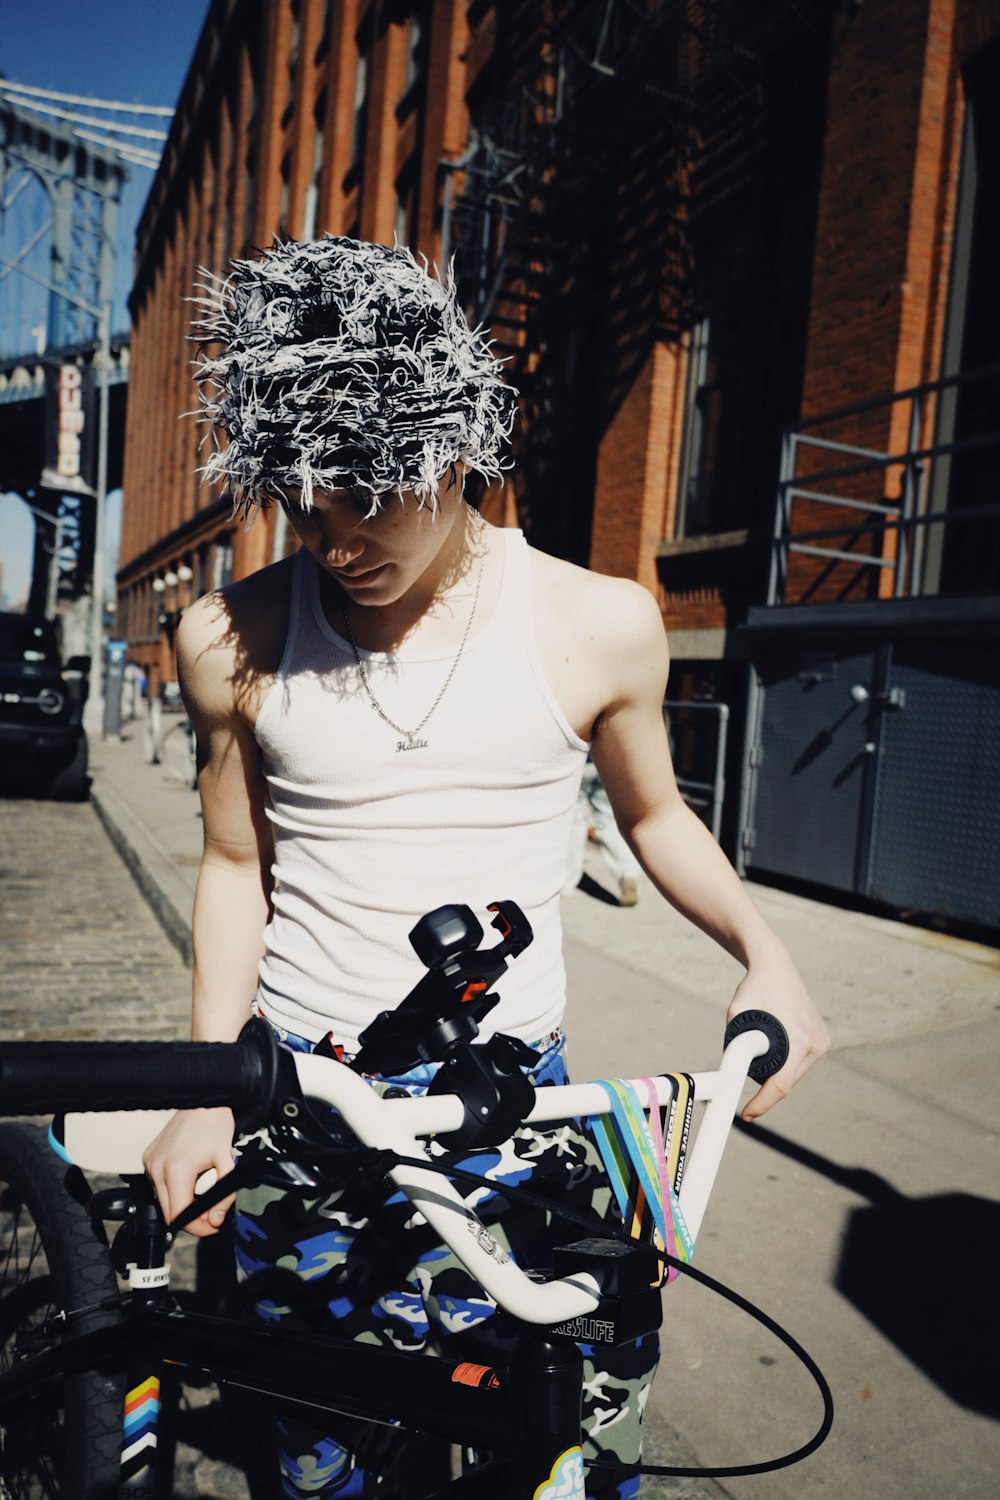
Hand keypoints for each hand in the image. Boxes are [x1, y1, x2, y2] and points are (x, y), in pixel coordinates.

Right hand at [142, 1106, 236, 1236]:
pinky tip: (189, 1176)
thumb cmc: (215, 1124)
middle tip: (211, 1213)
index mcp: (176, 1170)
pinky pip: (158, 1184)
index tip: (213, 1225)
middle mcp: (157, 1168)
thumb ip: (224, 1194)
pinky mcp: (148, 1158)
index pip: (180, 1216)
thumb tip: (216, 1218)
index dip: (198, 1227)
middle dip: (192, 1218)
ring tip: (202, 1189)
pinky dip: (173, 1188)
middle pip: (169, 1213)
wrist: (203, 1099)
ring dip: (182, 1202)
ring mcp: (150, 1162)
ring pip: (162, 1200)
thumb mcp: (227, 1161)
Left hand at [727, 943, 829, 1121]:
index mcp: (800, 1039)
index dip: (762, 1104)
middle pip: (787, 1081)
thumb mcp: (736, 1016)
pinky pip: (800, 1061)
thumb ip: (732, 1046)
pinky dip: (785, 1062)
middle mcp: (816, 1043)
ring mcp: (822, 1041)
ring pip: (793, 1073)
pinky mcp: (822, 1038)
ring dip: (776, 1073)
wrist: (775, 964)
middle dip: (765, 1087)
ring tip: (758, 1053)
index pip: (780, 1084)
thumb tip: (726, 1077)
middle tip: (743, 1081)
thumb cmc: (754, 988)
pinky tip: (774, 1050)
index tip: (747, 1116)